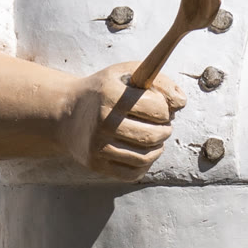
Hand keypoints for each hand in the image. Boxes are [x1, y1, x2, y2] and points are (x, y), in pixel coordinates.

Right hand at [60, 64, 185, 179]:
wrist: (65, 113)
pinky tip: (143, 152)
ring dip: (158, 148)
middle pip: (153, 135)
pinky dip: (145, 164)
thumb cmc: (105, 91)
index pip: (157, 108)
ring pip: (146, 157)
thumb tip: (182, 102)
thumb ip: (160, 82)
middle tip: (163, 125)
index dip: (166, 108)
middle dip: (166, 129)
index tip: (161, 107)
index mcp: (111, 95)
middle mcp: (103, 122)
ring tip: (154, 137)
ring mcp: (97, 146)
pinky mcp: (96, 164)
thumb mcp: (129, 74)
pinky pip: (133, 173)